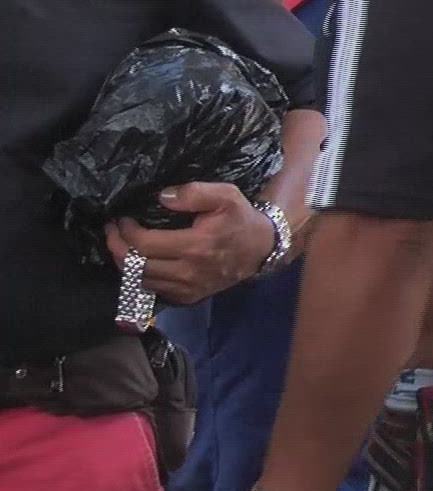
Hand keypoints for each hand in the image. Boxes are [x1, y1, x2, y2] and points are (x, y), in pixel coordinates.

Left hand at [106, 184, 273, 304]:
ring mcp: (187, 288)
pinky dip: (140, 276)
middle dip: (116, 246)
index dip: (125, 231)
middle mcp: (188, 272)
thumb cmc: (241, 219)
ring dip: (125, 263)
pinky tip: (139, 261)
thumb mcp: (226, 196)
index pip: (144, 243)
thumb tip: (161, 198)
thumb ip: (194, 193)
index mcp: (196, 246)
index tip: (121, 218)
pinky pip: (153, 290)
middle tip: (112, 231)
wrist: (261, 249)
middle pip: (135, 265)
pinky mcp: (188, 297)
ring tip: (121, 244)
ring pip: (140, 280)